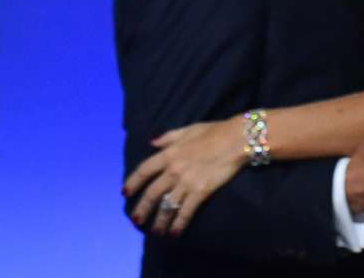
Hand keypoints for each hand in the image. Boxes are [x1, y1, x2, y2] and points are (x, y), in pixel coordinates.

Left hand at [123, 120, 244, 235]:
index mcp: (169, 154)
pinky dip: (178, 224)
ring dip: (159, 221)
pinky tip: (174, 233)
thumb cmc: (216, 131)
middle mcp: (173, 170)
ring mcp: (186, 182)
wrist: (238, 138)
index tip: (125, 193)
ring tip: (155, 232)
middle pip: (151, 194)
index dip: (132, 183)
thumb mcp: (189, 129)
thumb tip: (151, 143)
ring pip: (166, 206)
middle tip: (136, 221)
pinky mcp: (200, 191)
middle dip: (142, 209)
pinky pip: (185, 211)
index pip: (143, 171)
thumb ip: (168, 137)